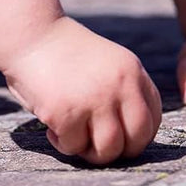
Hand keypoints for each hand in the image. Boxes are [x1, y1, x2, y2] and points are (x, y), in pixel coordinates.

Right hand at [4, 15, 161, 165]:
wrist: (31, 33)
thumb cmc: (66, 53)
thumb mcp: (107, 64)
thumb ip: (124, 91)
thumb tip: (131, 138)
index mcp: (132, 71)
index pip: (153, 118)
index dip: (137, 136)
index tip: (118, 136)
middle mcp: (119, 85)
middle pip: (138, 140)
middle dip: (119, 151)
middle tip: (97, 146)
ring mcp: (94, 99)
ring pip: (108, 150)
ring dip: (90, 152)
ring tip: (74, 136)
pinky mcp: (67, 113)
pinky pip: (74, 147)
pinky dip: (62, 143)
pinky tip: (52, 126)